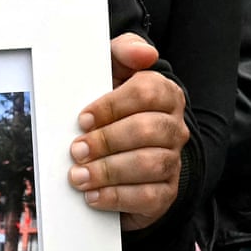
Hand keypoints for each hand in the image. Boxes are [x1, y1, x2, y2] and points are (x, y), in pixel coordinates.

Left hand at [69, 33, 188, 230]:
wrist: (117, 157)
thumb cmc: (110, 111)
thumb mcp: (111, 74)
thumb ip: (124, 52)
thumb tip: (145, 53)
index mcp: (164, 95)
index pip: (147, 92)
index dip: (113, 105)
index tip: (83, 118)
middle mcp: (173, 128)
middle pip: (149, 130)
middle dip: (107, 141)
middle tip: (77, 150)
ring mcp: (172, 162)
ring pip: (150, 164)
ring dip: (109, 171)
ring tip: (79, 176)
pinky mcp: (164, 193)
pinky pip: (147, 197)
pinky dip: (117, 197)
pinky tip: (93, 196)